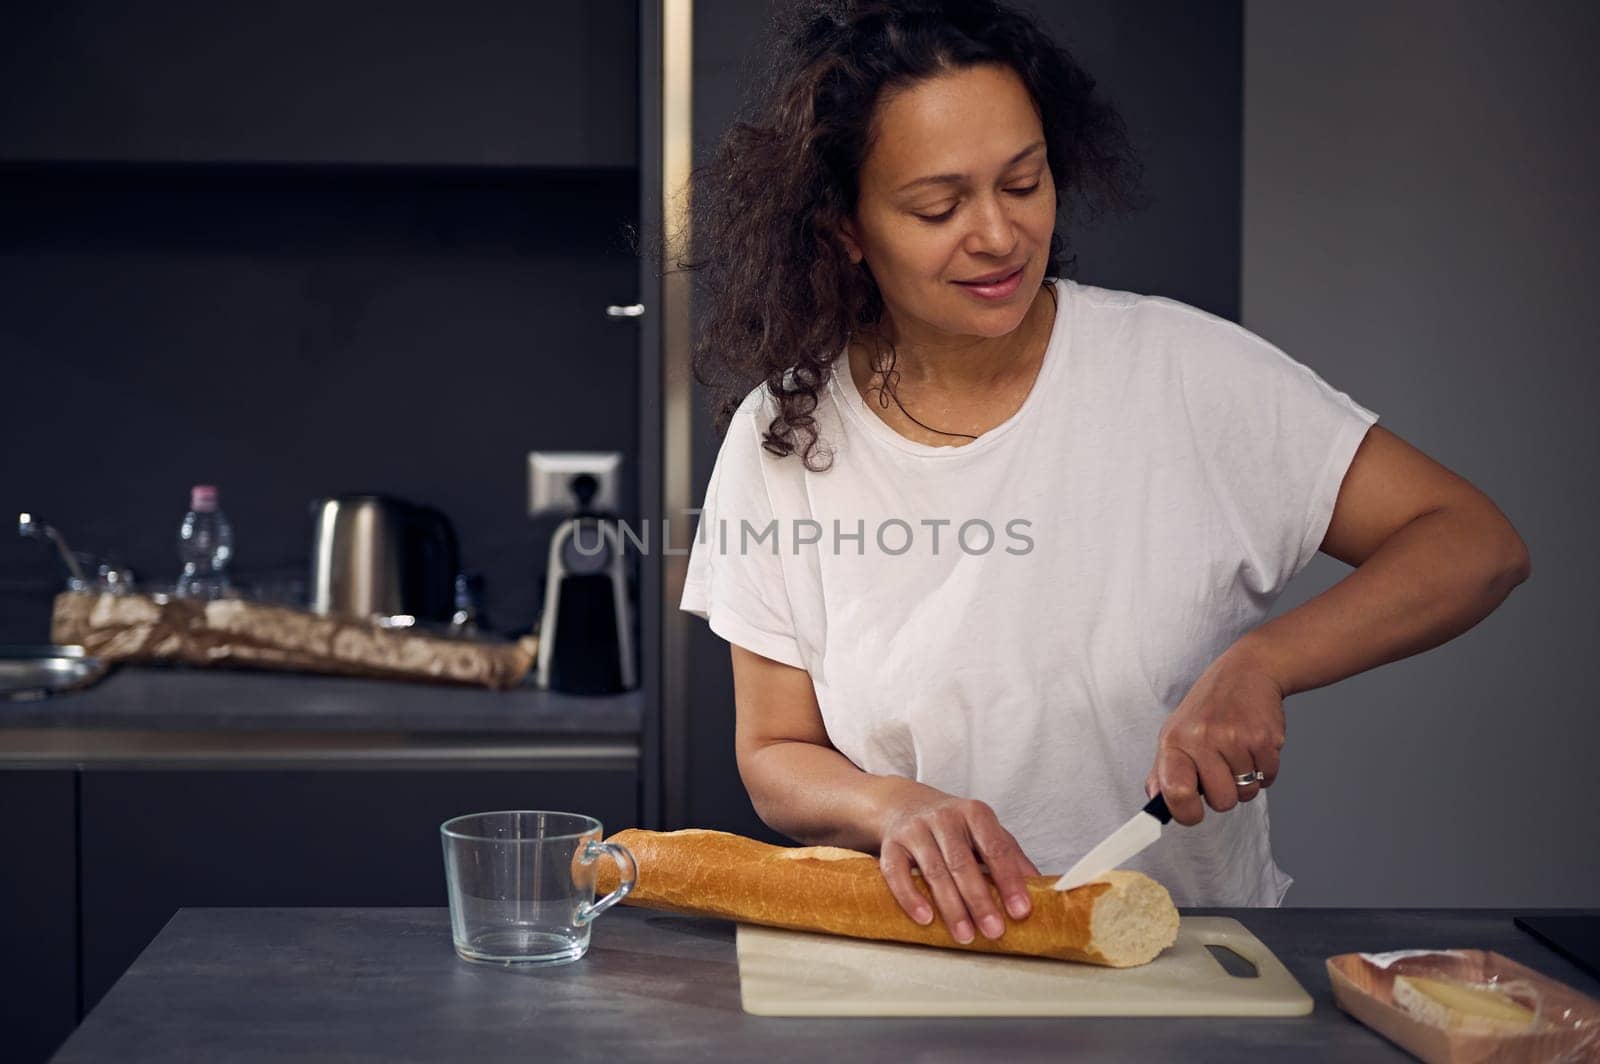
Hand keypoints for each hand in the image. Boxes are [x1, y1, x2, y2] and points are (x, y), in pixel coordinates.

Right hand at [875, 785, 1039, 943]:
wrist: (904, 804)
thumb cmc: (954, 827)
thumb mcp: (986, 832)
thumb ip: (1011, 857)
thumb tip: (1042, 889)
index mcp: (974, 814)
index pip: (996, 848)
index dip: (1009, 880)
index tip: (1021, 911)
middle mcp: (944, 818)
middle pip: (963, 863)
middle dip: (980, 900)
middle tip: (994, 930)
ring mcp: (914, 830)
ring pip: (934, 871)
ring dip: (951, 907)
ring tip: (965, 935)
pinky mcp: (890, 845)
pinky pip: (897, 873)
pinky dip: (910, 897)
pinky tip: (925, 918)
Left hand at [1144, 644, 1286, 826]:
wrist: (1246, 672)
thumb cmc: (1208, 708)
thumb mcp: (1175, 733)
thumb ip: (1164, 772)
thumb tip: (1156, 804)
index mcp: (1175, 742)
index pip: (1175, 792)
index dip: (1186, 812)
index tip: (1192, 812)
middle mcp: (1202, 739)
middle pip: (1222, 802)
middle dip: (1226, 793)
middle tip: (1222, 768)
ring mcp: (1235, 738)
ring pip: (1247, 793)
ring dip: (1246, 780)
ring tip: (1238, 751)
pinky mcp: (1264, 738)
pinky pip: (1268, 778)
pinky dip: (1264, 769)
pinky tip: (1254, 745)